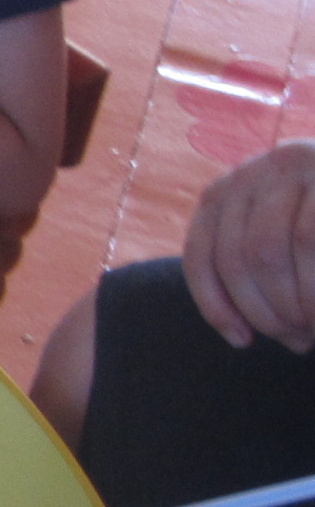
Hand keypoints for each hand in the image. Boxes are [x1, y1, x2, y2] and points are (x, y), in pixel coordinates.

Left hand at [183, 141, 314, 349]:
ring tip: (313, 330)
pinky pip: (309, 240)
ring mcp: (298, 164)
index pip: (203, 253)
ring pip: (272, 250)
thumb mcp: (281, 239)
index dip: (217, 305)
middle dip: (265, 310)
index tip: (242, 342)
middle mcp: (256, 170)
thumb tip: (237, 336)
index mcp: (227, 191)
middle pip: (238, 257)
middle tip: (296, 340)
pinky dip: (312, 286)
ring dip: (292, 302)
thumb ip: (253, 274)